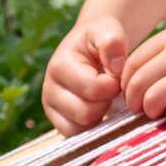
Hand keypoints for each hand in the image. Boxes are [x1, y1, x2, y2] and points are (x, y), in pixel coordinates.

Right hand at [43, 17, 130, 134]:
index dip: (114, 84)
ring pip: (82, 128)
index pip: (94, 89)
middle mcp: (49, 89)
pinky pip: (77, 136)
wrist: (87, 47)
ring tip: (104, 97)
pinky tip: (98, 108)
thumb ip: (112, 41)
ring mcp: (51, 108)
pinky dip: (92, 126)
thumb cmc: (99, 39)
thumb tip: (116, 66)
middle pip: (86, 113)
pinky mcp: (57, 122)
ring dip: (100, 115)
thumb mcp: (107, 29)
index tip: (116, 74)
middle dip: (106, 102)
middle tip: (111, 88)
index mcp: (59, 66)